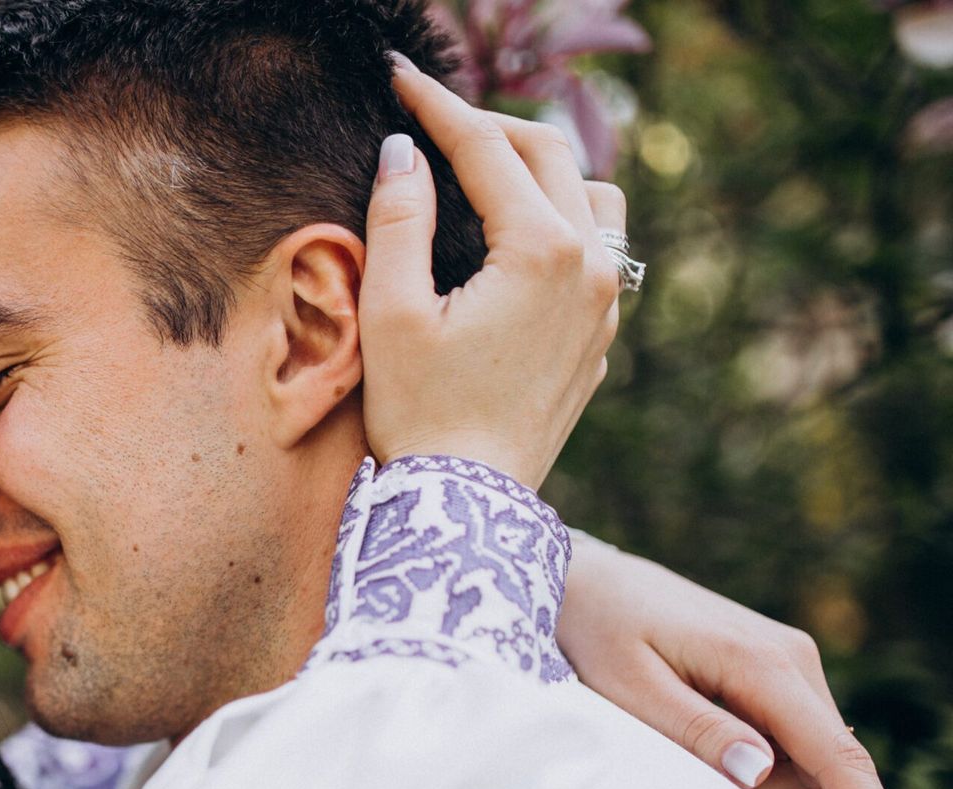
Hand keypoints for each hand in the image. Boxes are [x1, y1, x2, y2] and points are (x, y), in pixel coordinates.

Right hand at [358, 56, 625, 487]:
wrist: (469, 505)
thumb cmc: (421, 415)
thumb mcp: (391, 313)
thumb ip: (399, 219)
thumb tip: (405, 152)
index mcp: (542, 250)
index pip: (486, 149)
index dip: (437, 106)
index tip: (400, 75)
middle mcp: (592, 266)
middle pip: (547, 155)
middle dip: (487, 127)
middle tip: (431, 120)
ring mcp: (606, 305)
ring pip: (592, 196)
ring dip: (541, 170)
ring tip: (486, 174)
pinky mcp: (600, 339)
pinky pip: (599, 252)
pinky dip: (560, 223)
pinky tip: (515, 241)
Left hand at [560, 535, 921, 788]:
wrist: (588, 581)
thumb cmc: (600, 630)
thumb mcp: (630, 686)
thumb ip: (696, 730)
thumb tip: (763, 773)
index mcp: (763, 664)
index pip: (837, 757)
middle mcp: (792, 659)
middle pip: (831, 766)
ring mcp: (786, 661)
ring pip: (805, 756)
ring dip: (762, 784)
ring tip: (680, 754)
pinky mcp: (769, 668)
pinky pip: (785, 734)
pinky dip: (756, 761)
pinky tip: (703, 748)